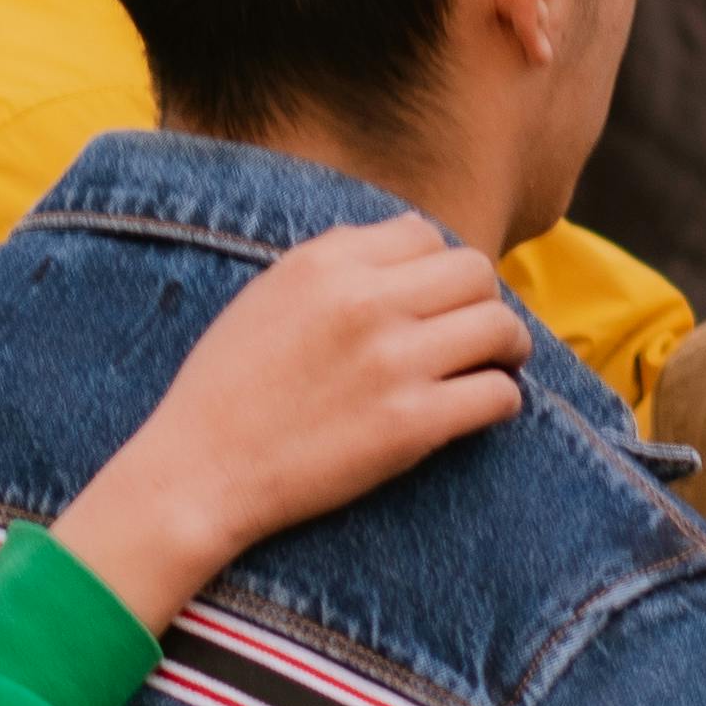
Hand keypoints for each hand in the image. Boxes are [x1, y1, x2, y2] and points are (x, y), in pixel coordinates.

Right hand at [53, 215, 528, 627]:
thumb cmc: (226, 388)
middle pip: (475, 271)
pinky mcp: (412, 424)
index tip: (431, 300)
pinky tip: (476, 410)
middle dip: (482, 300)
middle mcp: (365, 301)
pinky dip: (501, 401)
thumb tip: (404, 246)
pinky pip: (498, 395)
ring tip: (491, 366)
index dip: (435, 266)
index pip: (423, 233)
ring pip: (500, 327)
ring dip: (506, 348)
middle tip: (474, 334)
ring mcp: (393, 362)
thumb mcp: (266, 296)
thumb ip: (332, 263)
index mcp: (325, 262)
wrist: (199, 472)